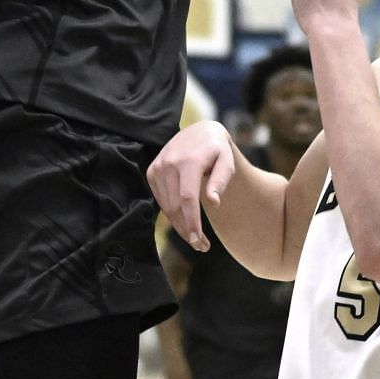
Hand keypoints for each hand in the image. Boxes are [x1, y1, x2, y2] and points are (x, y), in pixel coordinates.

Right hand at [147, 121, 237, 249]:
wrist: (199, 132)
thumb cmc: (217, 150)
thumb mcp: (227, 161)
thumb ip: (221, 181)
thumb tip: (213, 202)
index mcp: (188, 161)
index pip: (187, 198)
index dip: (192, 222)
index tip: (198, 241)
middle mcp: (169, 163)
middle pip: (175, 206)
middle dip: (187, 229)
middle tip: (201, 246)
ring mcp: (158, 167)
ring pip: (166, 207)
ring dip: (179, 225)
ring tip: (195, 237)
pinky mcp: (152, 171)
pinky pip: (161, 200)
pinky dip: (172, 213)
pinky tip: (184, 219)